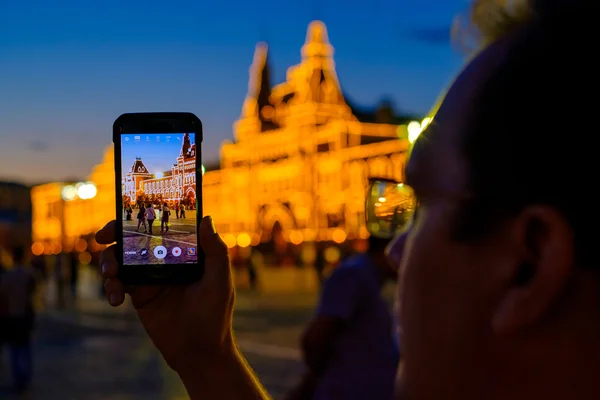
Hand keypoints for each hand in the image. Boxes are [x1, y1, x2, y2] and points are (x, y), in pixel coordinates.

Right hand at [95, 216, 234, 372]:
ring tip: (109, 274)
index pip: (164, 224)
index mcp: (185, 251)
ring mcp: (151, 276)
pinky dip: (111, 287)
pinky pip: (118, 283)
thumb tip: (205, 218)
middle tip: (103, 235)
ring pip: (121, 258)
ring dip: (108, 261)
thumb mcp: (220, 280)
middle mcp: (166, 259)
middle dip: (115, 231)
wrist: (198, 351)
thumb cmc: (215, 314)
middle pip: (136, 237)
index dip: (147, 213)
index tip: (130, 207)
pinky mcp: (139, 295)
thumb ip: (215, 250)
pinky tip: (115, 299)